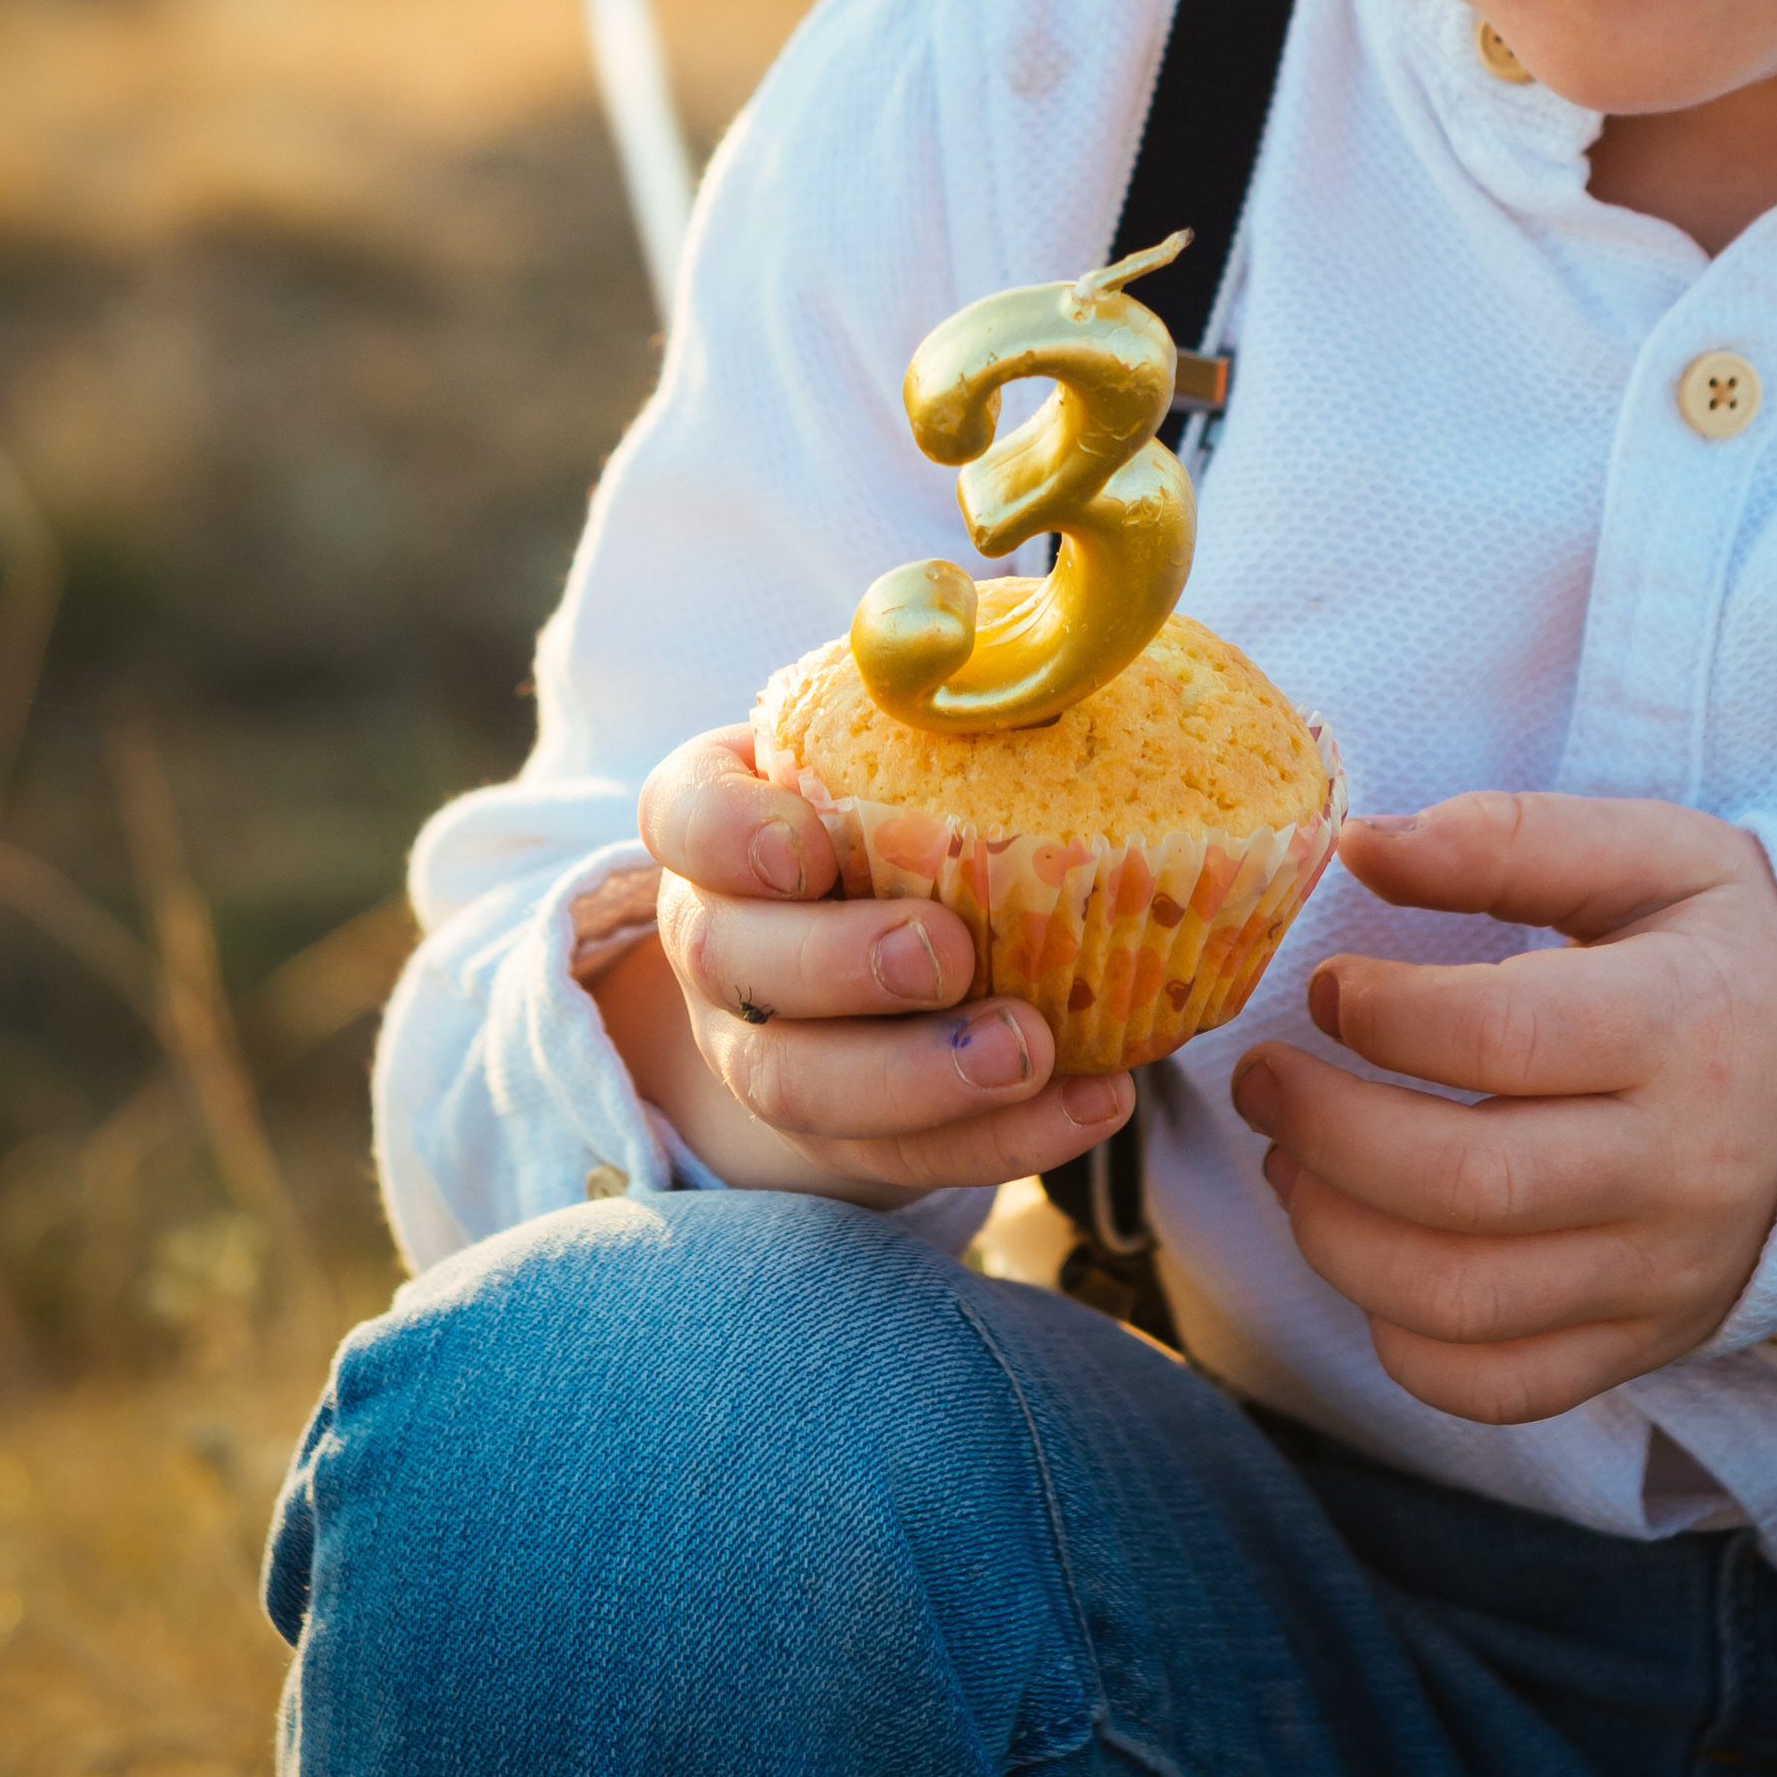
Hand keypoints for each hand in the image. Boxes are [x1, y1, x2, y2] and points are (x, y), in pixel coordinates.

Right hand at [592, 724, 1130, 1201]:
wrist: (857, 967)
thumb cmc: (901, 813)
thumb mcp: (901, 742)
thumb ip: (951, 688)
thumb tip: (1043, 618)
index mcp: (724, 820)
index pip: (683, 814)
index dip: (729, 835)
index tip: (809, 846)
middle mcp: (721, 938)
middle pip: (733, 961)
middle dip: (838, 965)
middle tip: (946, 955)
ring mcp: (763, 1050)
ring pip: (798, 1083)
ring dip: (919, 1079)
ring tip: (1031, 1049)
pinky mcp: (838, 1143)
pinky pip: (903, 1158)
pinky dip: (1004, 1141)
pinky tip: (1093, 1100)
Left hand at [1231, 792, 1776, 1421]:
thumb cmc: (1728, 951)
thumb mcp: (1651, 854)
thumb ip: (1506, 839)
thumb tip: (1359, 844)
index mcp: (1681, 1027)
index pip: (1499, 1036)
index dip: (1382, 1013)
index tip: (1325, 988)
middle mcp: (1676, 1168)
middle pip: (1465, 1182)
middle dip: (1325, 1132)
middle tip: (1263, 1080)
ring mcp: (1660, 1274)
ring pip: (1463, 1297)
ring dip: (1336, 1236)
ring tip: (1291, 1164)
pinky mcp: (1643, 1344)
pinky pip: (1501, 1385)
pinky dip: (1404, 1342)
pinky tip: (1370, 1259)